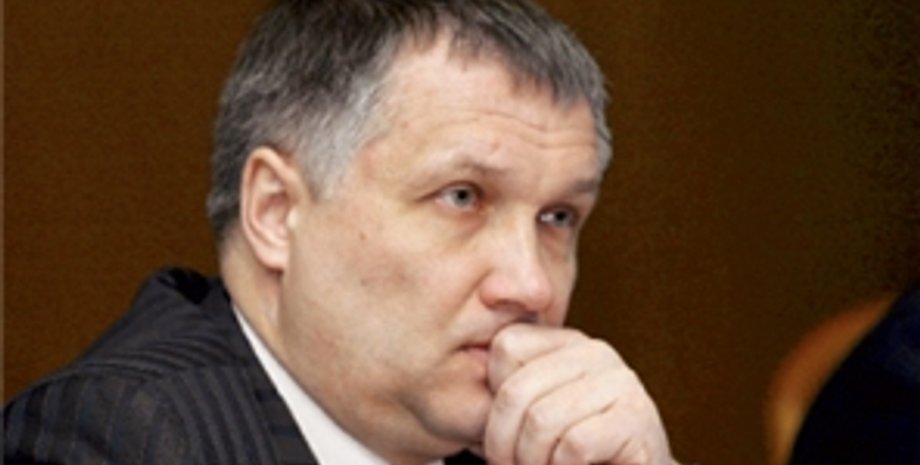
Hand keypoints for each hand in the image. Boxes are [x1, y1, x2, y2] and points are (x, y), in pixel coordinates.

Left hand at [481, 324, 675, 464]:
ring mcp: (621, 382)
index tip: (505, 439)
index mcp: (566, 342)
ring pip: (542, 420)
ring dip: (534, 461)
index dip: (494, 404)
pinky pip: (574, 445)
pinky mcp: (637, 418)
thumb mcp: (531, 418)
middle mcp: (596, 352)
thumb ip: (506, 395)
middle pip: (516, 390)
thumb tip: (462, 372)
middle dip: (504, 444)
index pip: (506, 347)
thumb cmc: (570, 456)